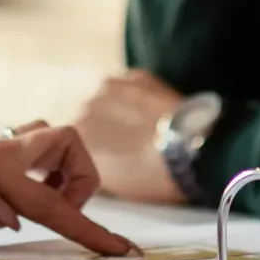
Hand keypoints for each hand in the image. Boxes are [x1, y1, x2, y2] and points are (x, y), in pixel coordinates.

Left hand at [0, 125, 138, 254]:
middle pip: (66, 144)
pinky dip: (42, 180)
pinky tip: (22, 208)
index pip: (51, 198)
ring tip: (48, 211)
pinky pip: (28, 165)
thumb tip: (11, 211)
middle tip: (65, 216)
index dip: (88, 226)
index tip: (120, 250)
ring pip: (49, 148)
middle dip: (82, 179)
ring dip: (64, 176)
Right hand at [71, 72, 187, 204]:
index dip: (89, 147)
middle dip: (101, 126)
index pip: (70, 140)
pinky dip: (136, 97)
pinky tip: (151, 112)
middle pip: (88, 116)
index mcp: (74, 137)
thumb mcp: (110, 183)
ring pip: (107, 98)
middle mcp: (84, 107)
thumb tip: (87, 162)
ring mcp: (109, 87)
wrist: (188, 151)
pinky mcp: (135, 75)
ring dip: (117, 108)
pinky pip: (129, 86)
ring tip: (140, 125)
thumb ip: (88, 166)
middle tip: (124, 142)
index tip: (105, 155)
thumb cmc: (149, 177)